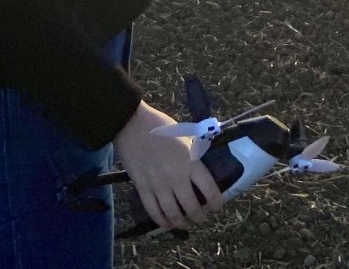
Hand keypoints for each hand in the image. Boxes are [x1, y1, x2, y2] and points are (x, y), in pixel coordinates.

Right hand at [113, 101, 224, 231]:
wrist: (131, 124)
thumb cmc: (159, 126)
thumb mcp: (185, 135)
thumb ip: (194, 151)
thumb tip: (203, 159)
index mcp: (190, 161)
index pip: (209, 189)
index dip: (216, 202)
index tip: (218, 207)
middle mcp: (176, 177)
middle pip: (191, 206)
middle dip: (199, 217)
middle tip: (202, 218)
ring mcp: (158, 184)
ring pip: (173, 214)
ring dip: (182, 223)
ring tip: (187, 224)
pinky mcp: (142, 188)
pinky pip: (153, 211)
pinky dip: (162, 221)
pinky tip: (167, 224)